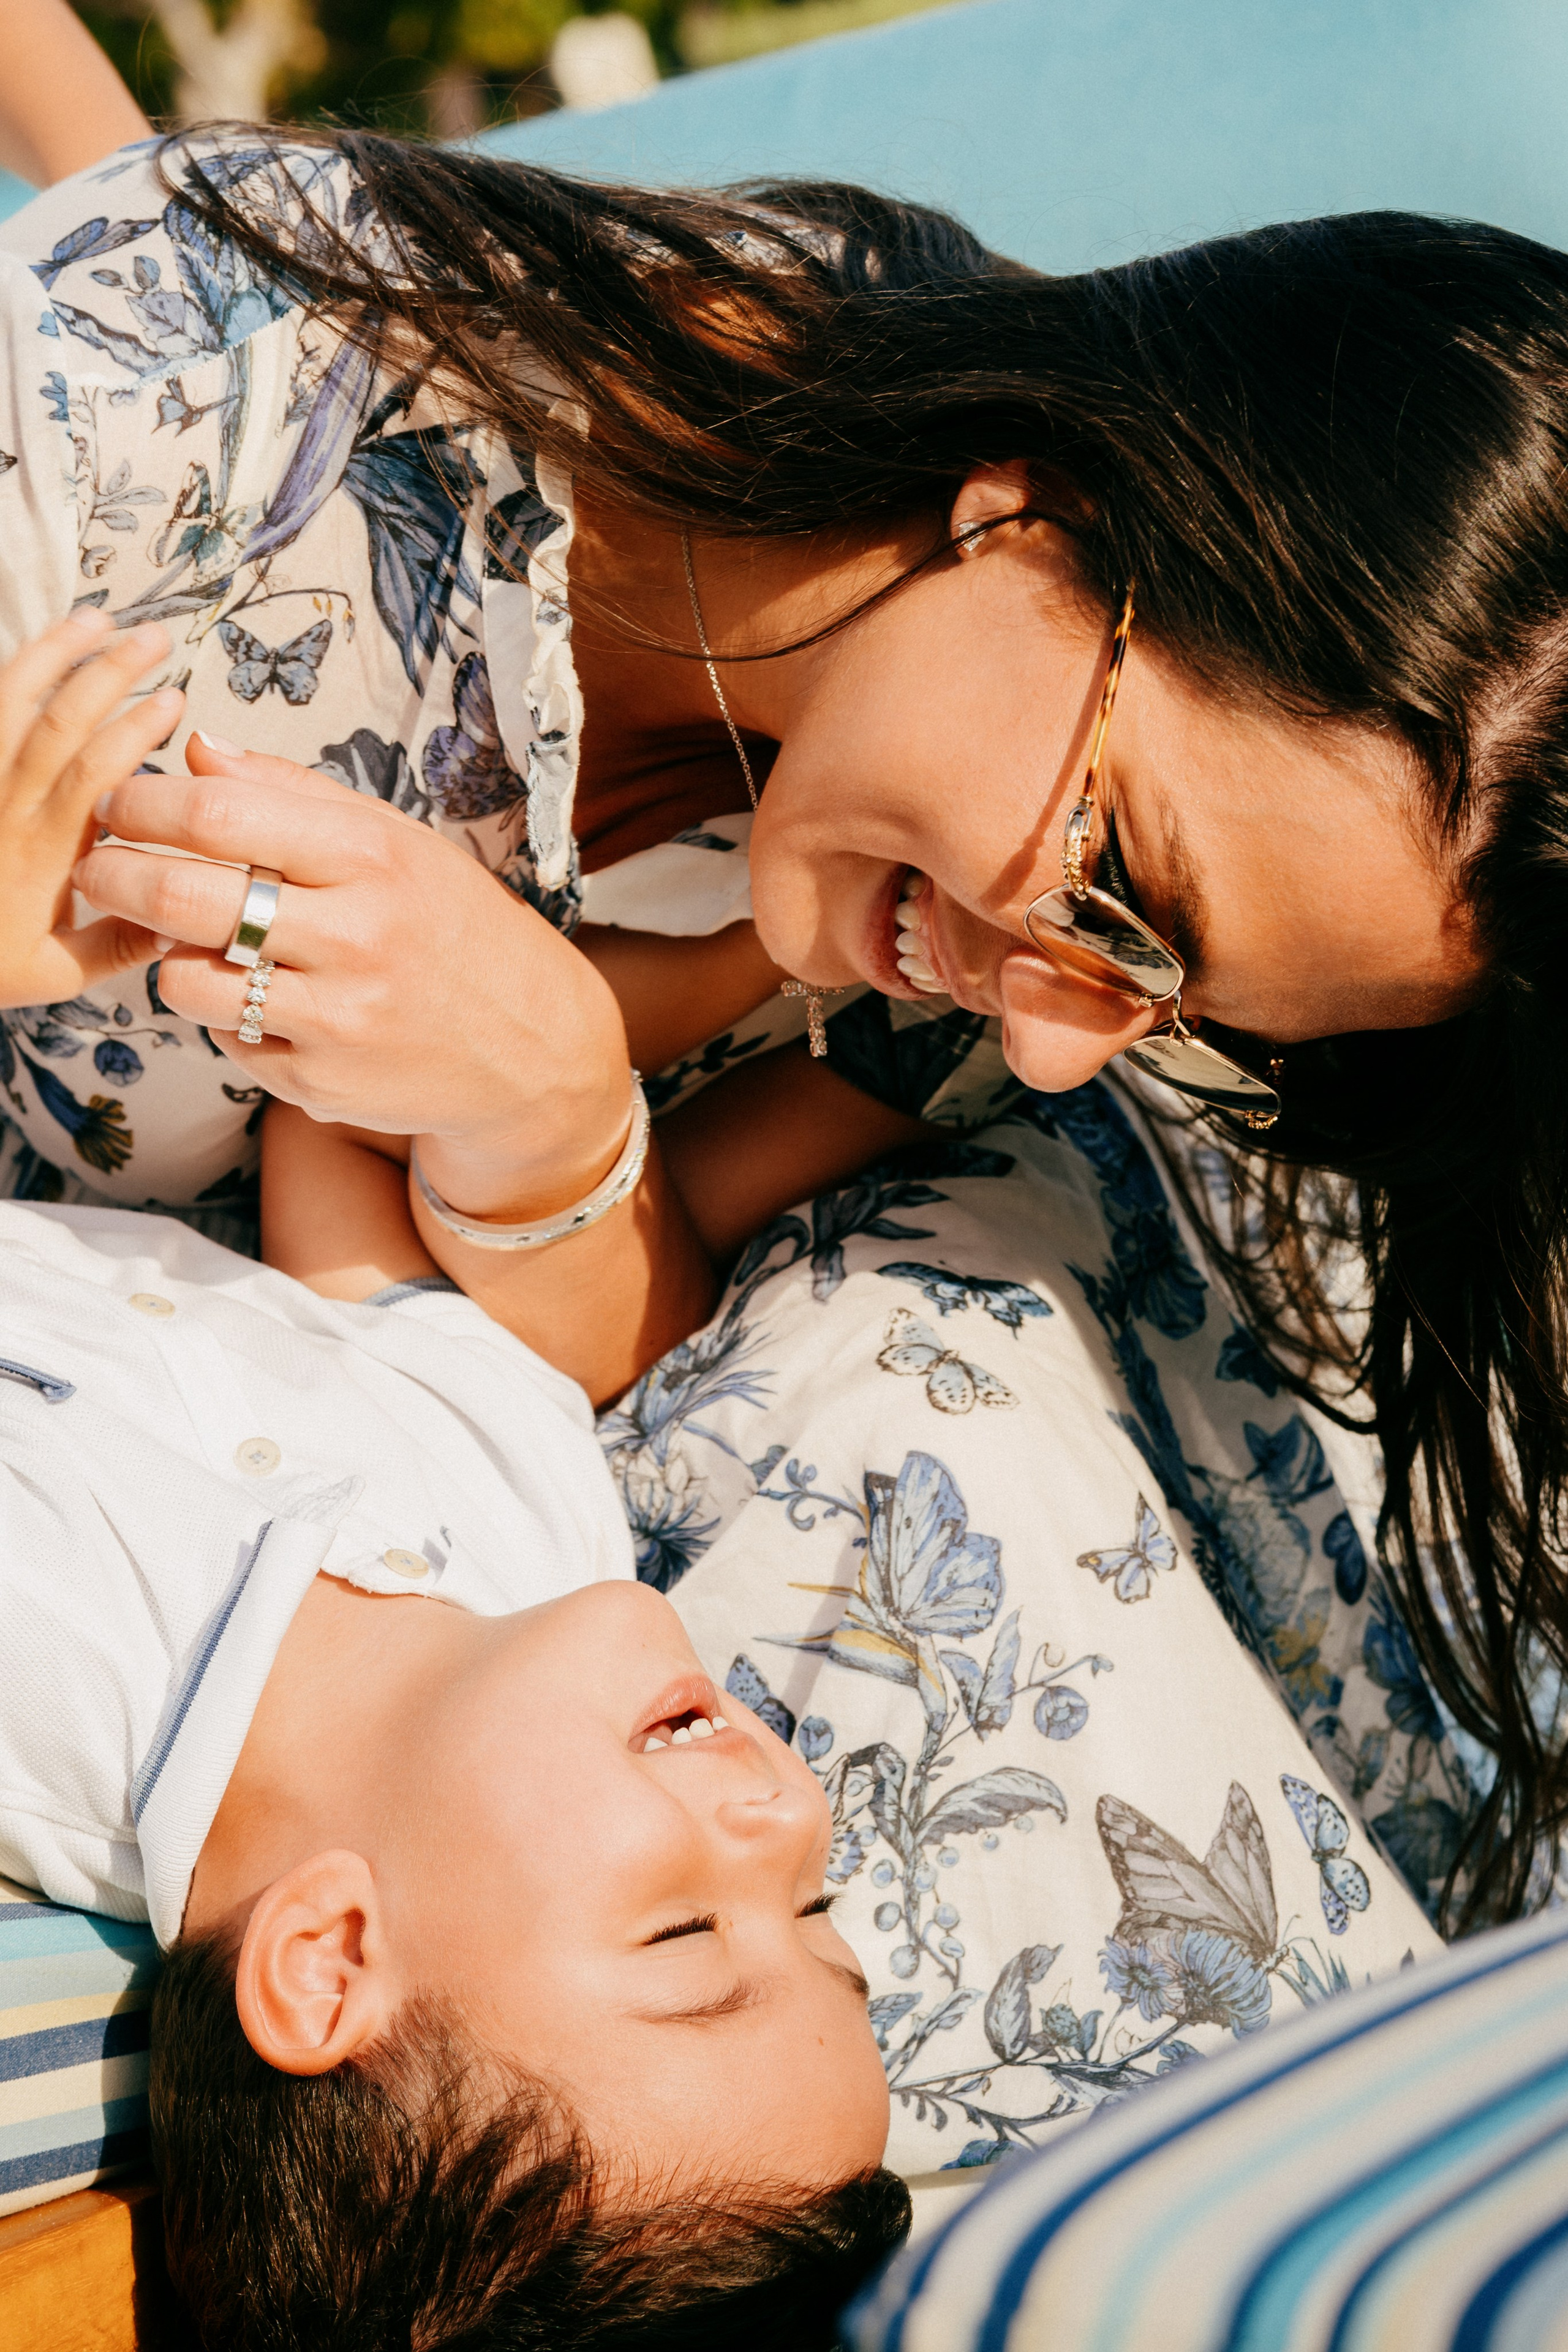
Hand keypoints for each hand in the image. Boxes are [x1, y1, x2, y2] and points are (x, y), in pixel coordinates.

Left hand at [0, 610, 180, 1009]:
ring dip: (55, 653)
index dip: (134, 731)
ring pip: (12, 702)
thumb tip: (191, 919)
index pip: (92, 776)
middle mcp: (7, 810)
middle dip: (108, 671)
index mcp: (41, 856)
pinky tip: (39, 650)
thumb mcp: (56, 973)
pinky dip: (15, 675)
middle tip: (155, 638)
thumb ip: (122, 945)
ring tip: (96, 618)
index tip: (173, 700)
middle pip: (56, 722)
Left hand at [77, 738, 635, 1214]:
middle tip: (97, 866)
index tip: (119, 802)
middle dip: (117, 874)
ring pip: (187, 980)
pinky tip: (267, 999)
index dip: (145, 804)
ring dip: (170, 954)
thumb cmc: (454, 930)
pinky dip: (228, 1015)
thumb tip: (199, 751)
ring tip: (197, 939)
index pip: (221, 815)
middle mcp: (357, 937)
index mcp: (373, 858)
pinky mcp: (321, 1084)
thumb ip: (294, 794)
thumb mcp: (398, 842)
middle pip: (186, 896)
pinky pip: (227, 1040)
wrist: (533, 1050)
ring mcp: (337, 1019)